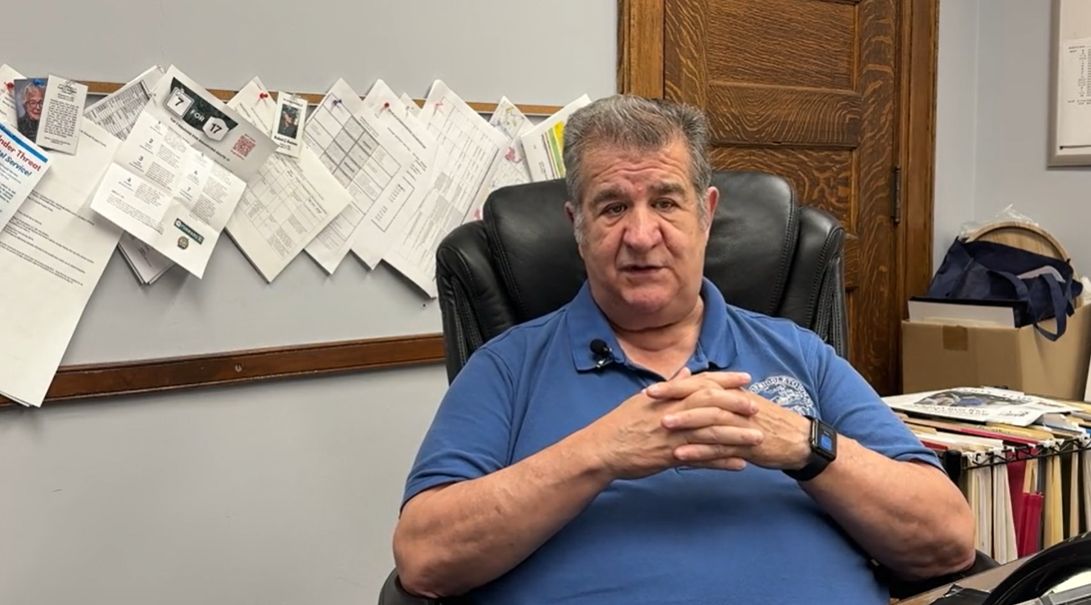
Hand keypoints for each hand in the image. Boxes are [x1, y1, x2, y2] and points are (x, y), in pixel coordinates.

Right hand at [581, 370, 759, 479]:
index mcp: (667, 397)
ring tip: (758, 438)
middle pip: (711, 405)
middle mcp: (672, 414)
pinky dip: (722, 462)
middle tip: (758, 408)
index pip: (701, 383)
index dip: (725, 380)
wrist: (602, 449)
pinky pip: (702, 460)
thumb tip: (687, 372)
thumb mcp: (643, 399)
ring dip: (737, 435)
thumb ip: (670, 387)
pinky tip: (740, 464)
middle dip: (737, 406)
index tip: (746, 378)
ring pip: (711, 433)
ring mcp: (672, 436)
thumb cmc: (620, 424)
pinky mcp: (670, 457)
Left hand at [652, 383, 810, 469]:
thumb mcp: (740, 405)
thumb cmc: (764, 422)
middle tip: (647, 397)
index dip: (674, 385)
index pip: (699, 384)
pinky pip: (720, 448)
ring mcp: (740, 425)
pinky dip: (700, 452)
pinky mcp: (746, 446)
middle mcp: (734, 405)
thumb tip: (692, 389)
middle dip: (674, 396)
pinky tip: (681, 457)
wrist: (796, 441)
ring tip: (662, 424)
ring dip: (686, 421)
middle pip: (701, 395)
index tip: (650, 388)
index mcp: (731, 394)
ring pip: (710, 420)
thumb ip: (716, 396)